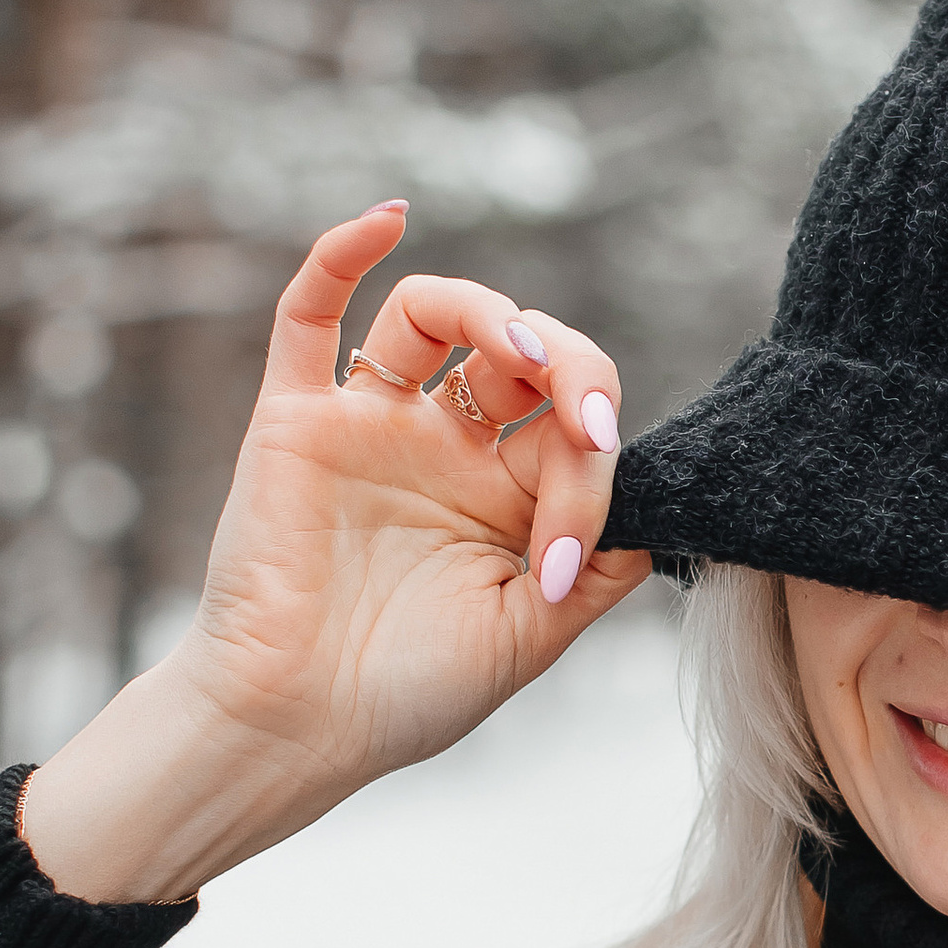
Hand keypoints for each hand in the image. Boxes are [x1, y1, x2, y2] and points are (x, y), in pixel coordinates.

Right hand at [21, 203, 651, 901]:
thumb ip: (599, 568)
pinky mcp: (297, 419)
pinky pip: (310, 313)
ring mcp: (371, 425)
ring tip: (517, 350)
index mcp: (508, 494)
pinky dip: (343, 252)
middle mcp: (445, 446)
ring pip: (434, 313)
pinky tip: (389, 218)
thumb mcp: (529, 638)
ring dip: (487, 310)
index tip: (570, 557)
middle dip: (571, 369)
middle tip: (584, 425)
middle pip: (521, 351)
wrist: (292, 729)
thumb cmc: (406, 695)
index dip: (596, 466)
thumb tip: (656, 506)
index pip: (574, 426)